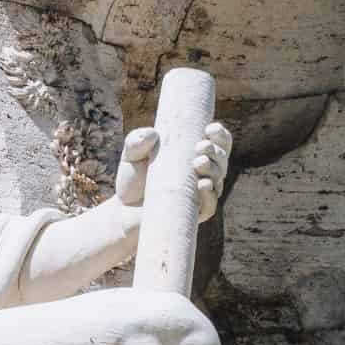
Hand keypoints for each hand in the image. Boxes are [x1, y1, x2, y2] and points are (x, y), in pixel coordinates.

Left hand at [114, 121, 232, 220]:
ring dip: (213, 170)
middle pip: (221, 160)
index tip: (210, 128)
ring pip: (217, 181)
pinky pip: (209, 207)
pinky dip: (209, 196)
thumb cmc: (132, 178)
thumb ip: (136, 141)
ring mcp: (199, 195)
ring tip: (198, 162)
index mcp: (194, 155)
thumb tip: (152, 135)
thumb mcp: (131, 154)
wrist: (122, 210)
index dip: (219, 135)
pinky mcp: (193, 215)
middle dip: (216, 152)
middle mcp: (202, 174)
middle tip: (200, 147)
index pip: (218, 143)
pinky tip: (203, 185)